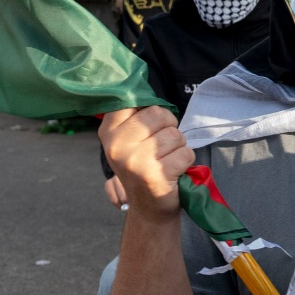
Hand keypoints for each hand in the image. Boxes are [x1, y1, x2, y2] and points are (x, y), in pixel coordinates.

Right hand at [98, 105, 190, 221]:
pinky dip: (186, 162)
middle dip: (169, 128)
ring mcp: (135, 161)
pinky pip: (185, 153)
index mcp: (109, 131)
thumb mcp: (128, 141)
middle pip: (159, 114)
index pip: (135, 100)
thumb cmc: (143, 166)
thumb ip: (134, 115)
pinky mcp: (154, 175)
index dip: (151, 111)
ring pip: (175, 135)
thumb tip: (143, 85)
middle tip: (162, 147)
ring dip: (178, 147)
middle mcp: (117, 145)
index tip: (150, 127)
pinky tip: (173, 172)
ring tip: (166, 161)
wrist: (149, 209)